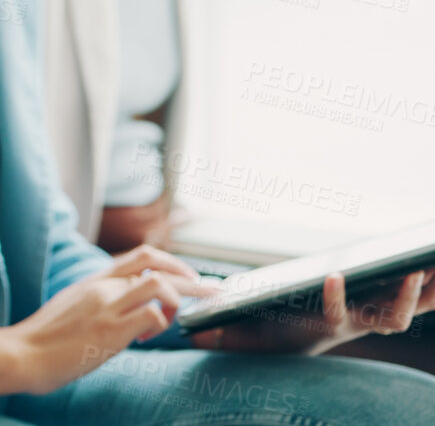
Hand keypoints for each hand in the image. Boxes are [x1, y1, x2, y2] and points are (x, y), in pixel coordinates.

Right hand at [0, 245, 214, 397]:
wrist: (23, 353)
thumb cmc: (44, 338)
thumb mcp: (71, 306)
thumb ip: (98, 299)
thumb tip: (124, 305)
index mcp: (94, 280)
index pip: (140, 257)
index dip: (172, 263)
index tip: (189, 277)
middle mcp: (103, 286)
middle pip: (157, 265)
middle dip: (192, 278)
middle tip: (212, 291)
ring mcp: (108, 305)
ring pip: (161, 286)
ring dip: (179, 302)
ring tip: (175, 319)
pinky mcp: (112, 329)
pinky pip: (154, 316)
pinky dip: (161, 326)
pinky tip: (146, 339)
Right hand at [197, 271, 434, 354]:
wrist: (294, 343)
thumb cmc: (270, 334)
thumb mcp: (246, 337)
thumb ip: (222, 336)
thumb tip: (192, 331)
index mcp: (323, 327)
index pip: (334, 316)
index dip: (335, 299)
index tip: (331, 275)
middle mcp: (354, 325)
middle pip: (391, 318)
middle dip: (404, 297)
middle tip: (413, 269)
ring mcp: (370, 317)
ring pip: (409, 310)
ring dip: (426, 291)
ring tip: (433, 260)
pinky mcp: (378, 305)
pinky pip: (413, 300)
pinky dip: (428, 287)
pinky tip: (433, 263)